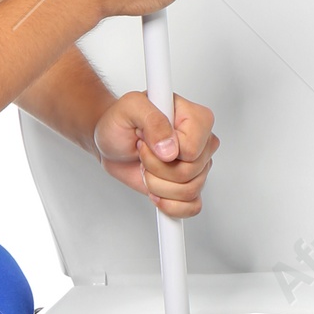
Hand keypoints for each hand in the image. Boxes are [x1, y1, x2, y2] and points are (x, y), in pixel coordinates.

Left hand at [93, 89, 216, 217]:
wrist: (112, 143)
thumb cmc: (121, 123)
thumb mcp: (130, 108)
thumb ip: (152, 120)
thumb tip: (171, 149)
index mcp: (195, 117)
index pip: (192, 149)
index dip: (164, 151)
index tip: (146, 140)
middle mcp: (201, 141)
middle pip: (190, 172)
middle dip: (156, 168)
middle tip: (143, 153)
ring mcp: (198, 165)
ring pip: (189, 190)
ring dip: (157, 184)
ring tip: (146, 168)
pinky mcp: (189, 185)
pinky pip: (193, 206)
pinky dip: (170, 205)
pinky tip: (156, 192)